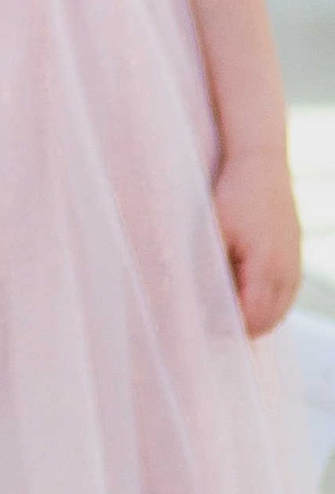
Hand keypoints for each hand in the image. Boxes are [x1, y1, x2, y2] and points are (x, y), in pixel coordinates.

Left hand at [215, 143, 303, 334]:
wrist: (261, 165)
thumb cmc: (233, 196)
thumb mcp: (213, 233)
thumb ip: (208, 270)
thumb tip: (199, 303)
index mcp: (266, 265)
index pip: (252, 317)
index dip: (228, 327)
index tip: (204, 324)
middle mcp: (287, 269)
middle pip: (268, 320)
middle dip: (242, 327)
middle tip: (212, 322)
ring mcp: (294, 263)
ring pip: (280, 310)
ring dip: (256, 317)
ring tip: (225, 309)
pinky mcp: (295, 257)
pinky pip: (286, 295)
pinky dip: (268, 303)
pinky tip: (244, 296)